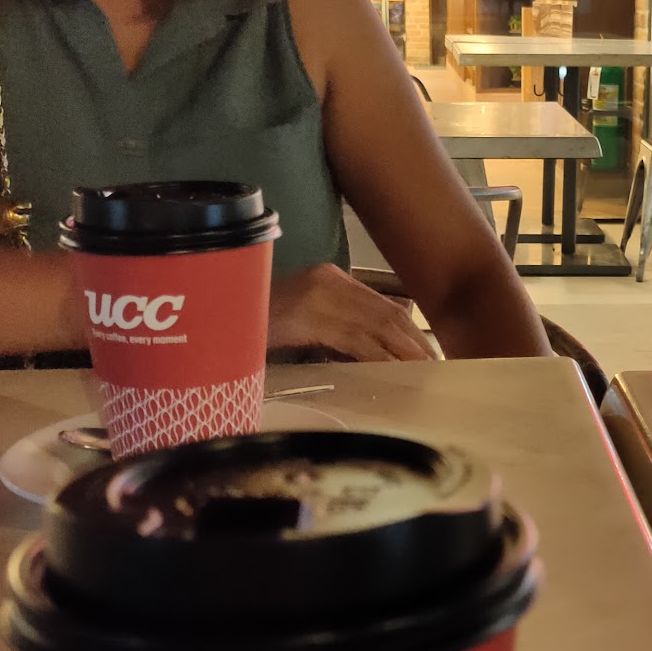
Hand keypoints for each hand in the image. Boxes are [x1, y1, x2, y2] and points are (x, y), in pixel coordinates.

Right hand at [269, 263, 435, 362]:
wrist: (213, 316)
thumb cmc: (253, 325)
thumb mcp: (301, 322)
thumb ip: (335, 330)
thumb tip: (373, 354)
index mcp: (329, 278)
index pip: (383, 305)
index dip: (410, 331)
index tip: (431, 353)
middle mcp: (328, 281)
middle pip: (386, 314)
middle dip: (414, 342)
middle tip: (438, 367)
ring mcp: (317, 296)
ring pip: (375, 326)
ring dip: (402, 351)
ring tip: (423, 372)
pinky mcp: (306, 316)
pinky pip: (352, 339)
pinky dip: (376, 356)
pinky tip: (392, 371)